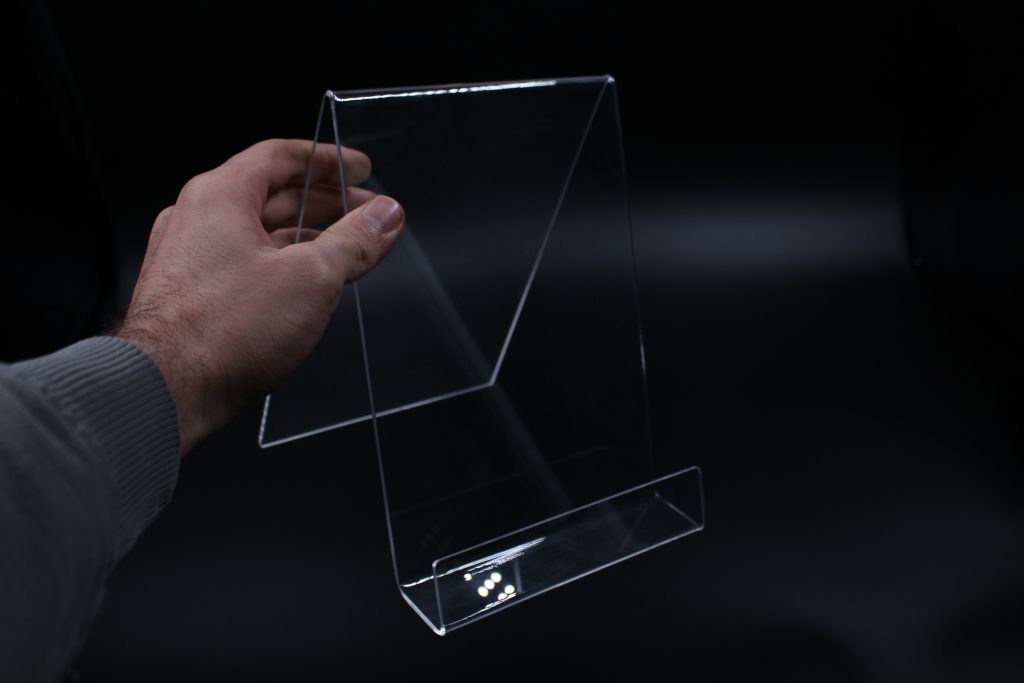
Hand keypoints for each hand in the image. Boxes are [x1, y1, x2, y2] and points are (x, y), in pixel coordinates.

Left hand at [117, 139, 403, 453]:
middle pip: (272, 194)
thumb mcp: (312, 277)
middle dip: (326, 202)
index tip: (359, 170)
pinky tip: (306, 285)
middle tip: (366, 213)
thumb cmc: (220, 331)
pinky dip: (281, 264)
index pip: (281, 155)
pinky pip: (244, 264)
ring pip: (259, 232)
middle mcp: (197, 220)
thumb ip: (354, 241)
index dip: (328, 160)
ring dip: (307, 236)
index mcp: (220, 196)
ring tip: (347, 250)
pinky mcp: (190, 296)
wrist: (166, 390)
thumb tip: (386, 217)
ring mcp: (189, 259)